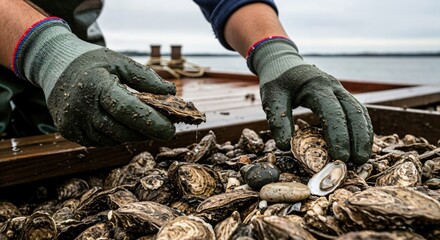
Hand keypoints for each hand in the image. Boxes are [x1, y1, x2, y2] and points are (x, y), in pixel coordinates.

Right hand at [46, 49, 176, 145]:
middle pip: (122, 130)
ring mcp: (73, 124)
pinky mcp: (70, 133)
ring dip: (133, 134)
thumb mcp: (119, 60)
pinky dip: (116, 135)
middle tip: (166, 129)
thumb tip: (170, 93)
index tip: (171, 129)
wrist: (54, 65)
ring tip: (146, 124)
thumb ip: (145, 77)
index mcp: (95, 86)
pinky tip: (123, 124)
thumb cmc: (92, 62)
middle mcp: (81, 108)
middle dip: (147, 132)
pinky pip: (101, 141)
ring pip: (113, 139)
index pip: (128, 110)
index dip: (151, 122)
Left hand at [248, 39, 372, 163]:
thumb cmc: (276, 81)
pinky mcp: (341, 96)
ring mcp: (339, 90)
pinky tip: (360, 145)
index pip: (332, 112)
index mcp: (316, 86)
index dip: (338, 135)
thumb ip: (278, 120)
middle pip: (353, 112)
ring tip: (361, 159)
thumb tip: (285, 146)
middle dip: (358, 138)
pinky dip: (361, 128)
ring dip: (363, 135)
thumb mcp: (272, 98)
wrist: (283, 62)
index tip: (340, 156)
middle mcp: (333, 86)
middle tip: (356, 162)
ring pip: (359, 112)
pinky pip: (357, 112)